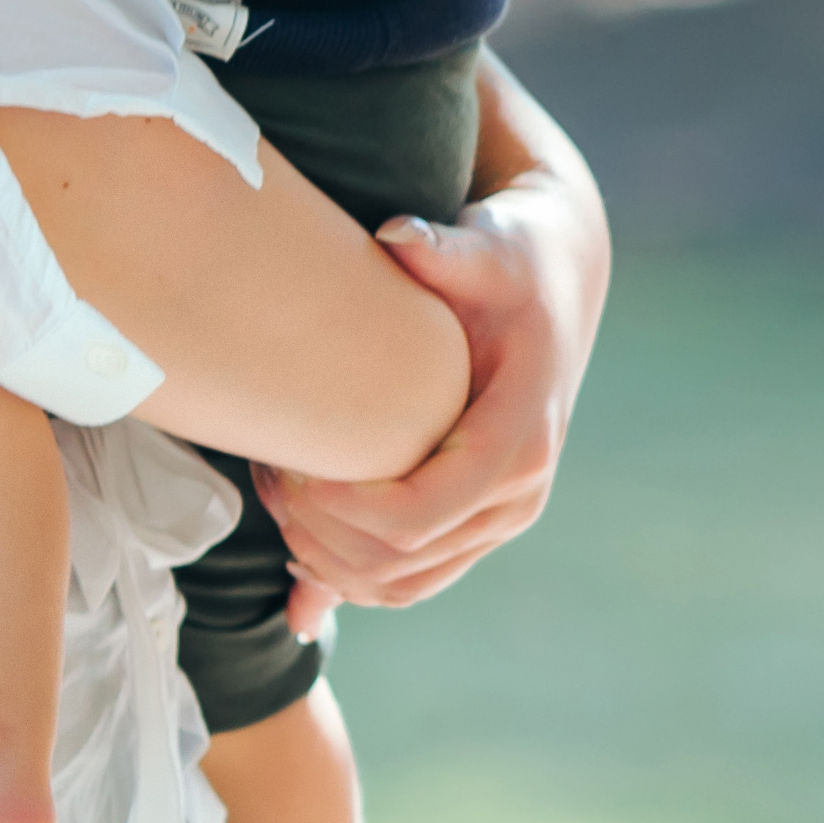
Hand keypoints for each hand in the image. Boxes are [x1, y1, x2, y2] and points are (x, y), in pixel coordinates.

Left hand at [263, 165, 603, 606]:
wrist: (553, 287)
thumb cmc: (510, 264)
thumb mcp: (487, 248)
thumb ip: (443, 250)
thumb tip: (395, 237)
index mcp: (521, 439)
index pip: (419, 515)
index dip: (343, 510)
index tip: (291, 466)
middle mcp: (521, 492)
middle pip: (402, 561)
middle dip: (321, 532)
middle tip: (269, 473)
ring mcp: (503, 517)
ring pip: (402, 584)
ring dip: (327, 560)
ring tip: (278, 496)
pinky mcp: (481, 527)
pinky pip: (411, 583)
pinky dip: (350, 578)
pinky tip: (301, 541)